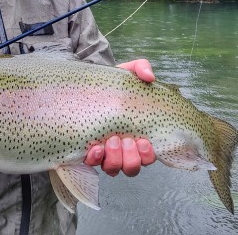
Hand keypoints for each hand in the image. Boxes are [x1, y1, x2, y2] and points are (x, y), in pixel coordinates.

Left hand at [83, 59, 156, 175]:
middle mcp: (124, 149)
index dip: (147, 155)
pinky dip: (95, 159)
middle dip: (131, 157)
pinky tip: (94, 148)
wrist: (87, 86)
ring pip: (114, 169)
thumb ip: (141, 68)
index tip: (144, 141)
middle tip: (126, 139)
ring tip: (111, 140)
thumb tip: (149, 77)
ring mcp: (105, 153)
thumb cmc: (112, 84)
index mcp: (139, 135)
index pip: (148, 156)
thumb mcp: (128, 72)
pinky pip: (93, 165)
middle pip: (132, 168)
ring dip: (115, 159)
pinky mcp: (88, 152)